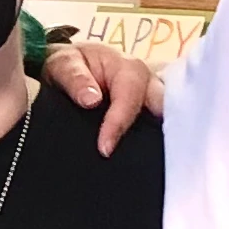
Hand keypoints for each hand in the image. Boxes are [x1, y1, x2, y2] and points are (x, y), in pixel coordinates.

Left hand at [42, 37, 164, 156]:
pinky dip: (154, 144)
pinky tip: (146, 160)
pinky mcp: (148, 117)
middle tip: (151, 160)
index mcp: (129, 69)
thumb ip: (75, 79)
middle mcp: (148, 85)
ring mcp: (151, 102)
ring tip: (150, 165)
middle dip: (162, 131)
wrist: (72, 68)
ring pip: (164, 122)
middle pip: (164, 110)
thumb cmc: (70, 64)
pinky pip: (157, 130)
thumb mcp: (64, 63)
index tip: (104, 149)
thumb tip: (92, 101)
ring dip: (160, 141)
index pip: (130, 99)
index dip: (118, 123)